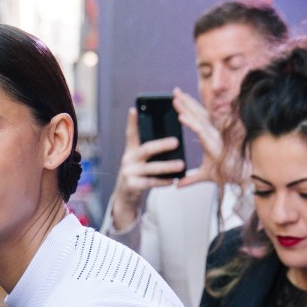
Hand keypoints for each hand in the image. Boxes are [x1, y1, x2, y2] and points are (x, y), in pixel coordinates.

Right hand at [108, 106, 185, 230]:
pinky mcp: (131, 186)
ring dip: (167, 167)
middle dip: (161, 145)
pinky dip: (163, 182)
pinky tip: (173, 180)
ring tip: (181, 164)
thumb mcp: (139, 161)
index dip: (132, 122)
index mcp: (130, 150)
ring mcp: (128, 173)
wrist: (124, 197)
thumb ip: (149, 151)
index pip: (131, 133)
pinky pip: (150, 183)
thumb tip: (170, 140)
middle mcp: (128, 159)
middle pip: (146, 149)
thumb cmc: (137, 174)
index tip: (134, 109)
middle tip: (176, 142)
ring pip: (151, 168)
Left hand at [171, 88, 223, 185]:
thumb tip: (177, 185)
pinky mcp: (214, 142)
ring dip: (186, 108)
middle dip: (186, 102)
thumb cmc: (228, 173)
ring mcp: (214, 136)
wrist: (241, 177)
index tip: (178, 99)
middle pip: (197, 114)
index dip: (189, 108)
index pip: (198, 119)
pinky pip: (200, 130)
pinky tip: (181, 116)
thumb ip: (190, 179)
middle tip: (174, 91)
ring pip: (197, 119)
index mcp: (210, 136)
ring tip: (175, 99)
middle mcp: (213, 133)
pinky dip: (191, 123)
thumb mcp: (204, 176)